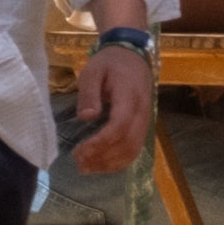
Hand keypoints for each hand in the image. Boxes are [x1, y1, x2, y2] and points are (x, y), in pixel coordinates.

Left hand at [70, 43, 151, 172]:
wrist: (132, 56)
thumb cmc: (109, 63)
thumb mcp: (93, 70)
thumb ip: (89, 92)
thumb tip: (87, 117)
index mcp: (129, 96)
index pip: (119, 126)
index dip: (100, 143)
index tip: (80, 151)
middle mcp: (141, 112)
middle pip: (127, 143)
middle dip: (102, 157)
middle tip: (79, 162)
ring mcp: (145, 121)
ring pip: (132, 150)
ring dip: (110, 163)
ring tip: (86, 168)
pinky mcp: (142, 126)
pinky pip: (134, 149)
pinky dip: (118, 161)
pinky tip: (101, 165)